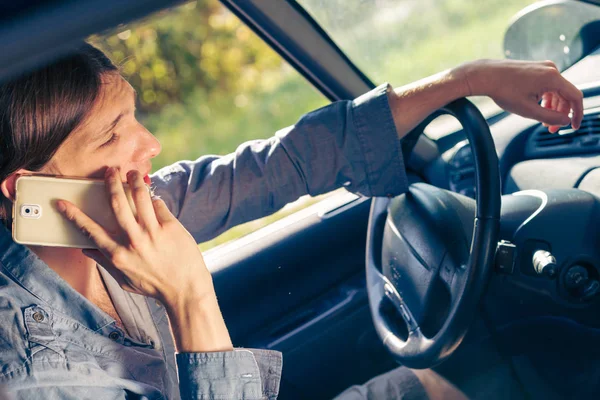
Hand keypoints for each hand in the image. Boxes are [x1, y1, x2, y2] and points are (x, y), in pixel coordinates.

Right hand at [57, 167, 210, 305]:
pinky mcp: (171, 227)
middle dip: (111, 183)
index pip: (90, 231)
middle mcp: (134, 241)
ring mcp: (153, 233)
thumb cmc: (154, 286)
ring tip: (132, 173)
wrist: (185, 290)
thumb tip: (86, 250)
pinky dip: (154, 200)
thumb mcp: (124, 280)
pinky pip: (159, 206)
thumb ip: (105, 263)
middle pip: (117, 204)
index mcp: (118, 255)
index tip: (62, 202)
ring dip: (134, 181)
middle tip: (110, 170)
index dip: (74, 215)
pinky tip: (152, 200)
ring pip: (141, 197)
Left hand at [460, 59, 582, 130]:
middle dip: (561, 113)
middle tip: (551, 129)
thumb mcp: (528, 110)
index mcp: (552, 77)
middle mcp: (551, 69)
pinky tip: (538, 109)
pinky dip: (546, 99)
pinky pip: (547, 86)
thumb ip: (550, 117)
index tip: (574, 127)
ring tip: (543, 121)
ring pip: (556, 91)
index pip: (576, 97)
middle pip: (565, 95)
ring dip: (553, 107)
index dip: (577, 114)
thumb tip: (566, 121)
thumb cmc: (503, 91)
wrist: (485, 75)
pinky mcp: (535, 69)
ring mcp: (543, 67)